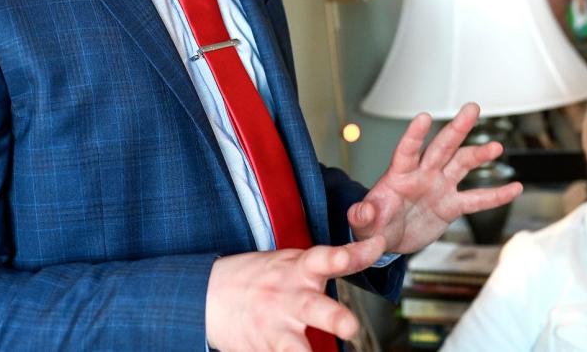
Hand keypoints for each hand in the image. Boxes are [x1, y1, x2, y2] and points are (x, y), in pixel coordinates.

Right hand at [205, 236, 385, 351]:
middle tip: (350, 326)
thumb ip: (321, 263)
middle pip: (314, 307)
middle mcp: (290, 297)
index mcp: (299, 269)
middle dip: (333, 317)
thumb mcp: (288, 262)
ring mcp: (276, 325)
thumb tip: (367, 251)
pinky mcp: (265, 345)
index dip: (355, 253)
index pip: (329, 258)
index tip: (378, 245)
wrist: (207, 294)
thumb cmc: (257, 277)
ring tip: (322, 350)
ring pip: (295, 345)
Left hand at [347, 103, 522, 254]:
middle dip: (456, 128)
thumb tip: (360, 212)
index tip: (423, 117)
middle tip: (472, 108)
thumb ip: (362, 217)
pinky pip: (477, 199)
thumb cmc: (372, 227)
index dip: (414, 135)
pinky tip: (515, 187)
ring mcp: (439, 187)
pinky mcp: (451, 206)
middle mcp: (422, 175)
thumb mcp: (363, 225)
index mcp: (399, 175)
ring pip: (462, 165)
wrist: (387, 240)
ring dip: (478, 155)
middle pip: (441, 147)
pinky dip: (496, 195)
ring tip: (496, 146)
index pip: (407, 151)